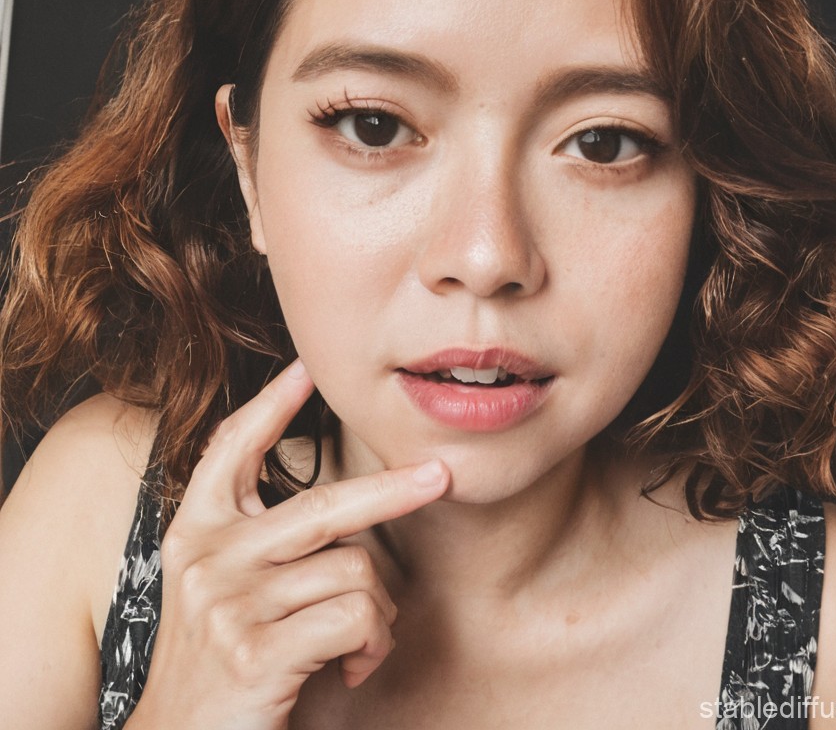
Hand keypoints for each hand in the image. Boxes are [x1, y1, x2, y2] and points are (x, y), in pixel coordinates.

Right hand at [127, 359, 448, 729]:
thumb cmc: (220, 663)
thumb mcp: (225, 589)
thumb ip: (263, 540)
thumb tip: (352, 507)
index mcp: (196, 531)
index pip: (231, 449)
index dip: (270, 405)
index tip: (306, 369)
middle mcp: (208, 557)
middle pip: (324, 505)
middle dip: (392, 491)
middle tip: (439, 477)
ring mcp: (229, 603)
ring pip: (354, 571)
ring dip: (377, 612)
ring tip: (359, 642)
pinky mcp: (256, 652)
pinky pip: (356, 618)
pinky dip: (373, 644)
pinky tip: (353, 666)